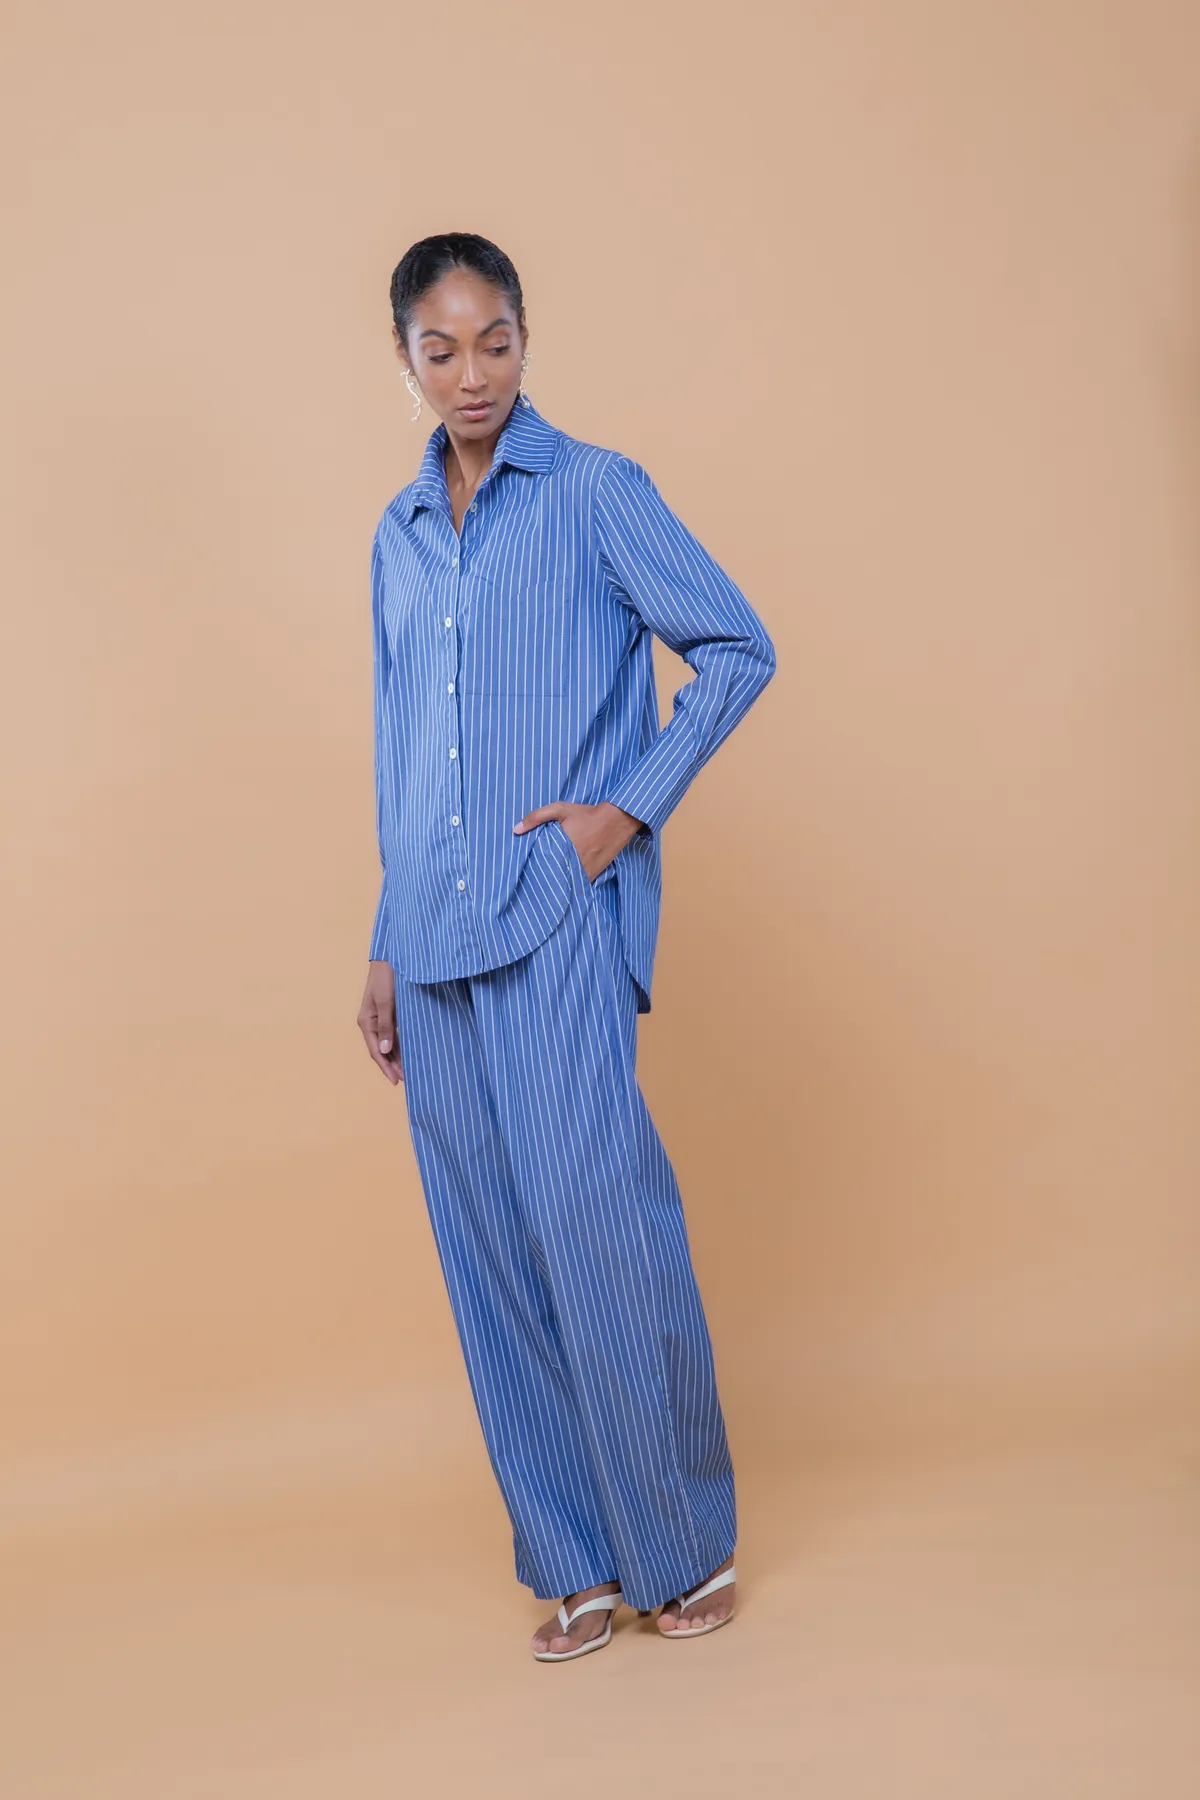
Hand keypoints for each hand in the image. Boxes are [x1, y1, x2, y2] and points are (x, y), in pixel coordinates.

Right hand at [359, 960, 402, 1083]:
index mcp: (366, 1022)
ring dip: (396, 1057)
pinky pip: (393, 1034)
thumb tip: (384, 1051)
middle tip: (406, 1080)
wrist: (392, 958)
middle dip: (392, 1066)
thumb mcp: (386, 1002)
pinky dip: (400, 1045)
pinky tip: (408, 1053)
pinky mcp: (390, 1013)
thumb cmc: (386, 977)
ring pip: (387, 1044)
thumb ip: (386, 1026)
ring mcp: (380, 1018)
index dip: (386, 1067)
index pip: (375, 1051)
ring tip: (408, 1072)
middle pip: (381, 1050)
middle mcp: (371, 1023)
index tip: (396, 1081)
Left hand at [513, 799, 645, 882]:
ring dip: (558, 884)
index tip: (525, 874)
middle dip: (543, 879)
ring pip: (565, 883)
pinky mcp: (594, 874)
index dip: (532, 871)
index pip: (540, 866)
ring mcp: (584, 870)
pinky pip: (579, 884)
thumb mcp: (559, 809)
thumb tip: (515, 830)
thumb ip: (536, 817)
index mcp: (560, 848)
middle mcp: (572, 862)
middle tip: (533, 883)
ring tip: (547, 886)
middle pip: (552, 877)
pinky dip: (572, 884)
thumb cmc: (586, 814)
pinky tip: (565, 883)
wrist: (616, 820)